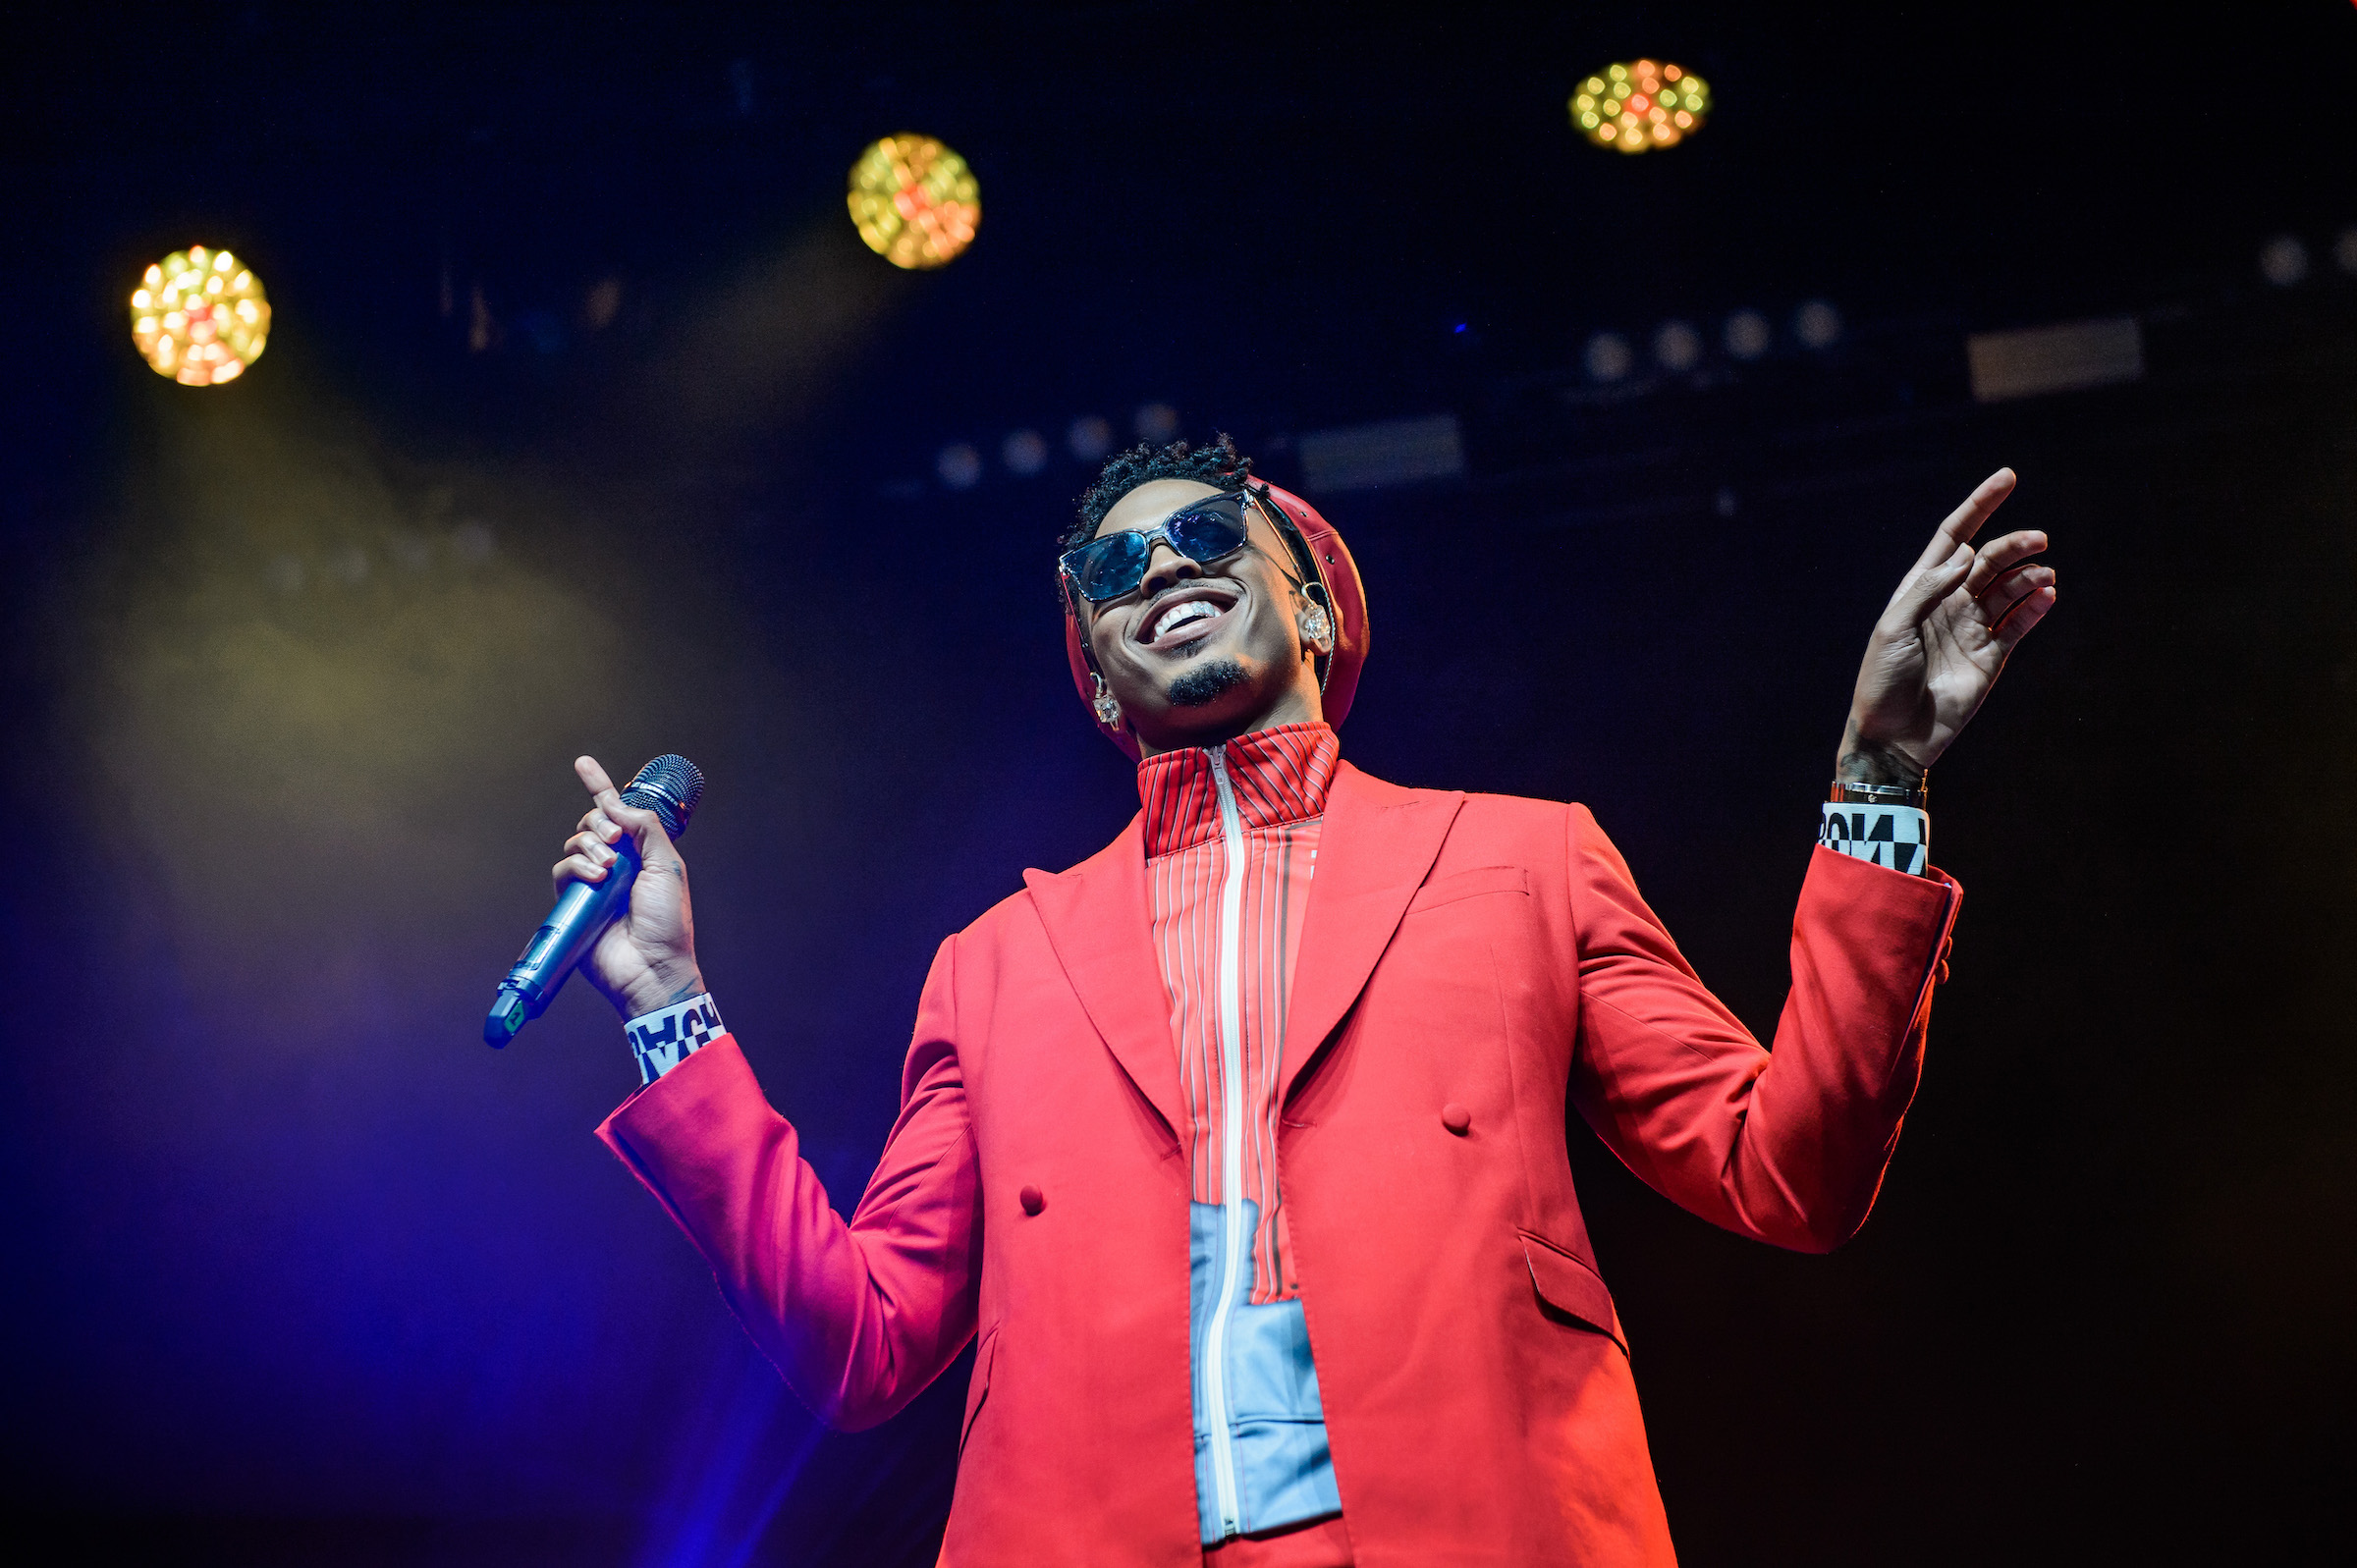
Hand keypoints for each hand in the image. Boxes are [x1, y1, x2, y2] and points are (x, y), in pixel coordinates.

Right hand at [552, 755, 706, 1018]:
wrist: (652, 966)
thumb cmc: (667, 922)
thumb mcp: (667, 865)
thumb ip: (645, 829)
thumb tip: (618, 805)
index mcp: (642, 854)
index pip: (619, 814)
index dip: (600, 787)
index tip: (583, 764)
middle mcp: (617, 864)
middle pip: (593, 823)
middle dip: (599, 821)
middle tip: (615, 839)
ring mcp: (594, 883)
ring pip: (576, 843)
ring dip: (591, 846)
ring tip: (608, 869)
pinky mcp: (574, 902)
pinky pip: (563, 869)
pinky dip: (577, 866)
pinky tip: (596, 878)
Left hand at [1839, 468, 2056, 784]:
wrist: (1894, 735)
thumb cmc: (1882, 679)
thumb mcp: (1894, 628)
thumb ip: (1928, 589)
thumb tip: (1966, 555)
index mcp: (1920, 588)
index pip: (1955, 536)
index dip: (1979, 505)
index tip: (2008, 476)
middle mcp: (1949, 602)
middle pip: (1990, 559)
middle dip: (2014, 545)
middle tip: (2039, 540)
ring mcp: (1973, 627)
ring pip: (2010, 588)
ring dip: (2030, 575)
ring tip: (2044, 574)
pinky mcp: (1992, 655)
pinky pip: (2019, 622)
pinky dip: (2036, 606)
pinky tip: (2047, 594)